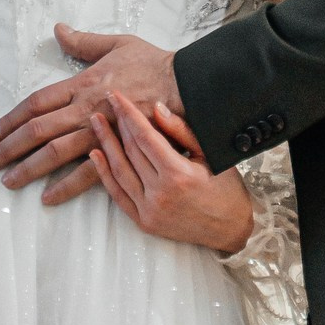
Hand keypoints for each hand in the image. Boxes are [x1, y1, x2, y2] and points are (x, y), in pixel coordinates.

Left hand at [0, 25, 181, 205]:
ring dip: (29, 168)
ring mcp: (100, 132)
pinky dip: (66, 187)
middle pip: (38, 130)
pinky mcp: (118, 150)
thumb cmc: (153, 64)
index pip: (37, 103)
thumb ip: (83, 42)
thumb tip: (59, 29)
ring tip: (8, 181)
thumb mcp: (117, 44)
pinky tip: (49, 197)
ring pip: (55, 153)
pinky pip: (88, 173)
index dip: (12, 119)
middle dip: (9, 148)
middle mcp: (85, 109)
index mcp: (83, 83)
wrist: (188, 86)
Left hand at [90, 93, 252, 252]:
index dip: (128, 113)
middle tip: (105, 103)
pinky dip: (104, 174)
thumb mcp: (208, 153)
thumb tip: (156, 107)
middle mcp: (160, 194)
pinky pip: (118, 195)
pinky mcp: (144, 222)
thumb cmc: (224, 187)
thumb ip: (181, 130)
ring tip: (95, 123)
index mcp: (178, 174)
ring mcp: (149, 210)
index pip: (145, 136)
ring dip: (104, 145)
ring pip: (120, 171)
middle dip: (116, 124)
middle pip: (130, 151)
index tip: (116, 95)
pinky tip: (96, 155)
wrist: (230, 229)